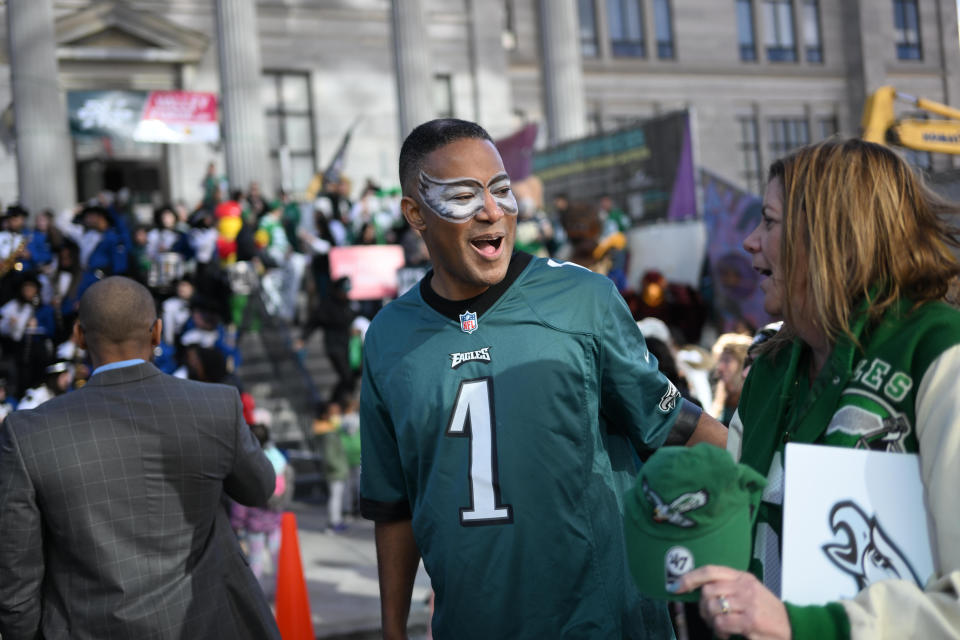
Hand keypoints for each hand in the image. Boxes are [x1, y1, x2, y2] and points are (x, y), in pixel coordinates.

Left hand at [673, 565, 790, 639]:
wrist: (791, 628)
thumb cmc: (767, 612)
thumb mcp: (749, 592)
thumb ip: (727, 588)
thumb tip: (699, 591)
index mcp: (742, 577)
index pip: (710, 570)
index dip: (690, 577)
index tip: (676, 586)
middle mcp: (744, 586)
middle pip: (707, 591)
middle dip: (703, 607)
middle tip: (709, 618)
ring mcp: (748, 602)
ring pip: (712, 607)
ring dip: (711, 620)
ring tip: (720, 627)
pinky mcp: (750, 620)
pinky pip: (721, 622)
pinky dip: (719, 631)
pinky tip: (727, 634)